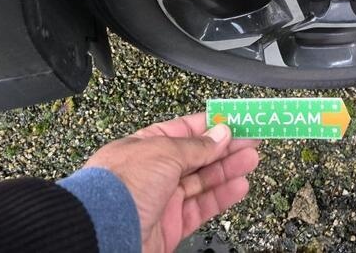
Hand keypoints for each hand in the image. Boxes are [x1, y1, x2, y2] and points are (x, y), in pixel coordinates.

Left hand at [83, 113, 259, 251]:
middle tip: (251, 139)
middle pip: (197, 156)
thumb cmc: (117, 188)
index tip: (235, 120)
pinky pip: (202, 207)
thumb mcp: (162, 152)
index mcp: (145, 146)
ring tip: (251, 160)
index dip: (211, 125)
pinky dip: (222, 196)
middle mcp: (153, 172)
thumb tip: (219, 134)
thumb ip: (196, 145)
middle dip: (225, 147)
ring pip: (203, 181)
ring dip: (229, 169)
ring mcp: (162, 199)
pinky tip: (238, 186)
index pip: (184, 130)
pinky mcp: (170, 225)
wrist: (104, 234)